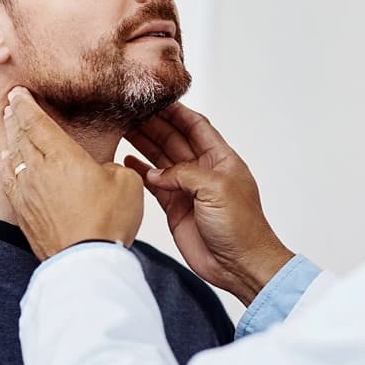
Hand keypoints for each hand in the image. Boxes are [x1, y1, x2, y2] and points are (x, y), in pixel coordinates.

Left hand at [2, 87, 143, 259]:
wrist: (86, 261)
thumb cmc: (108, 222)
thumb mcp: (126, 182)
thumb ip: (111, 167)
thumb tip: (101, 170)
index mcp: (63, 156)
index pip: (37, 122)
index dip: (26, 104)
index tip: (19, 92)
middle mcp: (38, 170)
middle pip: (20, 136)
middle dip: (15, 116)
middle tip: (11, 104)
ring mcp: (27, 192)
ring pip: (12, 157)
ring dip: (9, 138)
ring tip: (8, 128)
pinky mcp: (23, 212)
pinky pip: (9, 180)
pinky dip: (6, 165)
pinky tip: (7, 162)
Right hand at [125, 103, 293, 304]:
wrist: (240, 265)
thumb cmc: (241, 228)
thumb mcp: (216, 190)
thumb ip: (184, 174)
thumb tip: (157, 173)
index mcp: (221, 159)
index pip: (196, 126)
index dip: (176, 112)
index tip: (155, 99)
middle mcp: (204, 170)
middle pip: (174, 139)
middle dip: (153, 125)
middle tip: (129, 112)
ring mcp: (188, 189)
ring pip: (162, 159)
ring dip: (144, 144)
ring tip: (122, 130)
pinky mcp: (175, 207)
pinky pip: (154, 183)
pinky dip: (141, 172)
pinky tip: (127, 160)